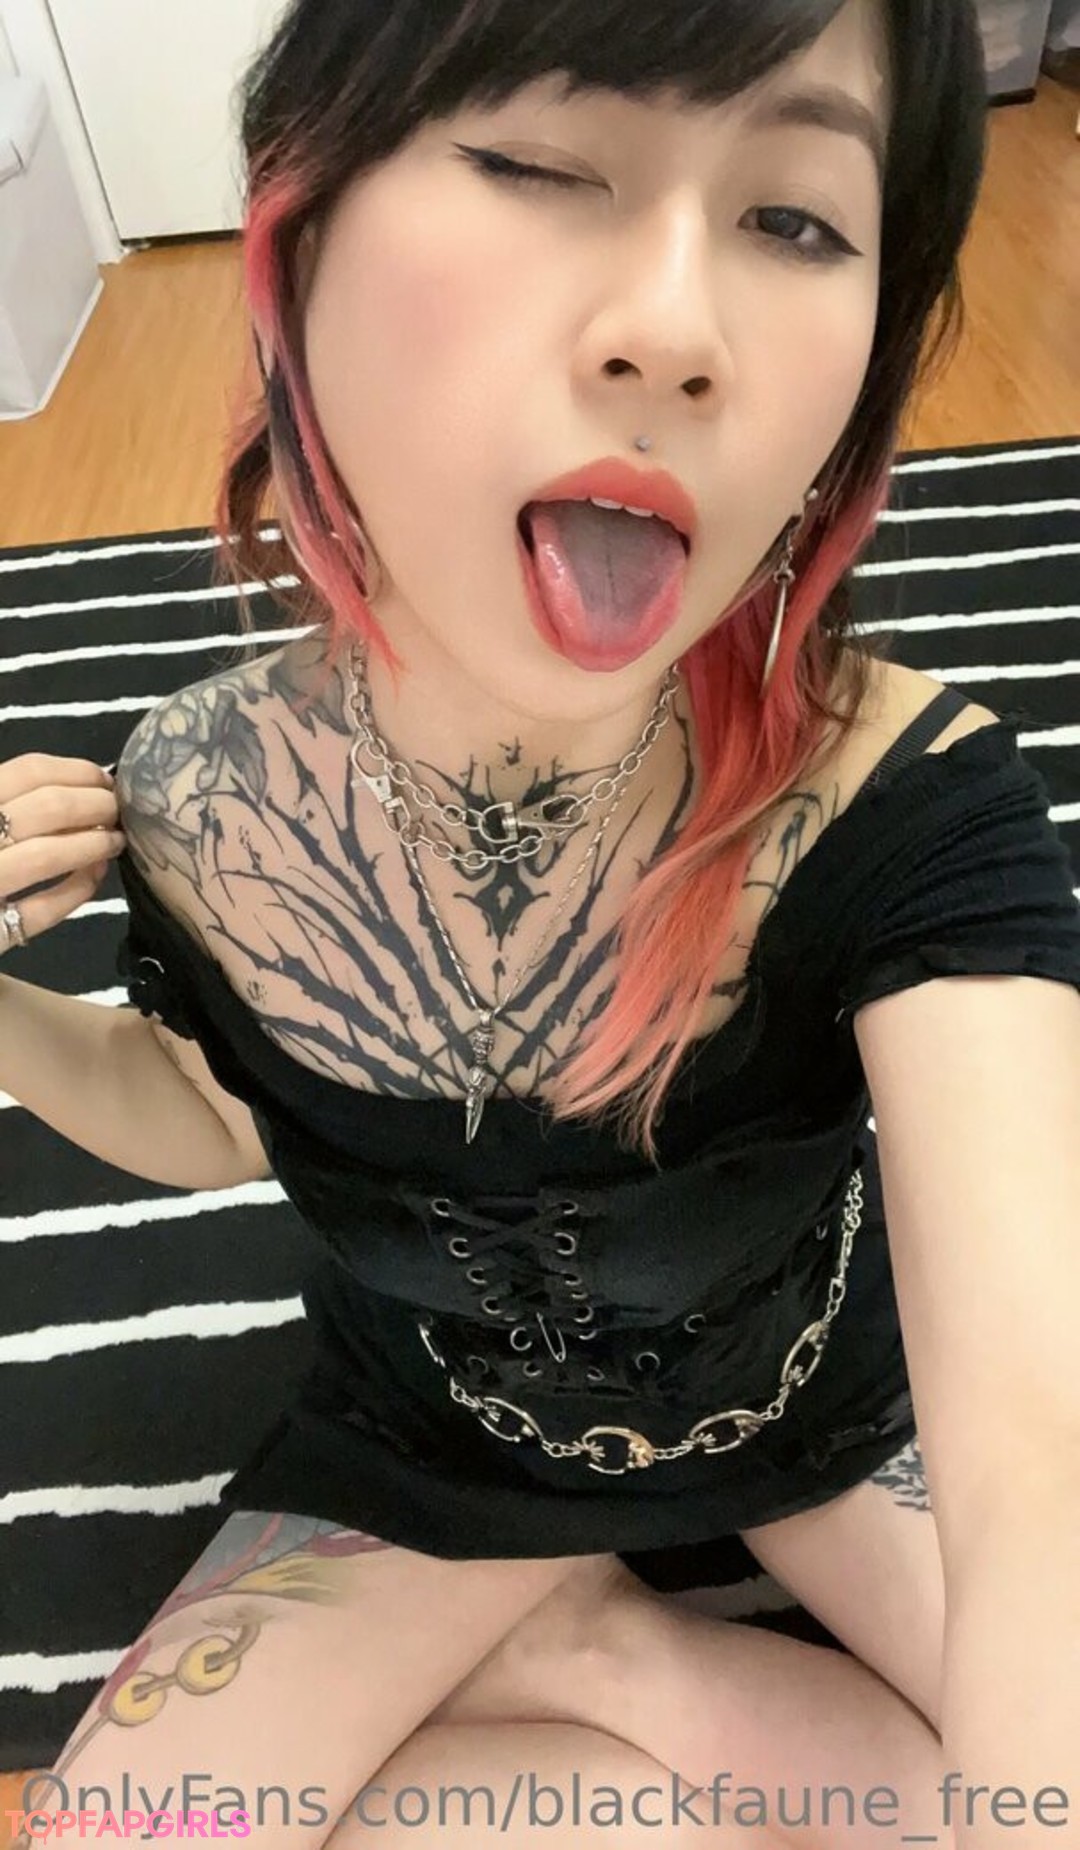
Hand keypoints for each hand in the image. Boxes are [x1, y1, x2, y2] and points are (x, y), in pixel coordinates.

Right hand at [0, 754, 125, 948]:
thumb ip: (6, 802)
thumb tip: (74, 786)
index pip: (26, 771)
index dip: (76, 772)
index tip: (103, 781)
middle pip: (45, 808)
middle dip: (95, 806)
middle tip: (116, 812)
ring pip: (44, 856)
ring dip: (92, 844)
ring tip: (113, 842)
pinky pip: (41, 910)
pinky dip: (75, 890)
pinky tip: (93, 878)